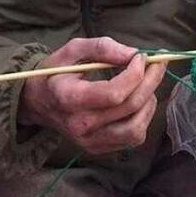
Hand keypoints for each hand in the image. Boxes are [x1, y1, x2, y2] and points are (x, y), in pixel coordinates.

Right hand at [18, 36, 166, 153]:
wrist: (38, 101)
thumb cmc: (56, 71)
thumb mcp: (73, 50)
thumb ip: (102, 47)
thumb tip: (132, 54)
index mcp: (69, 98)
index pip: (114, 93)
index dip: (135, 74)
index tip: (141, 56)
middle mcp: (80, 125)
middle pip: (129, 107)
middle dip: (150, 81)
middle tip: (157, 63)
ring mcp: (90, 141)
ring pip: (136, 128)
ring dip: (149, 101)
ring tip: (146, 83)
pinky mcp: (99, 149)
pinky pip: (132, 138)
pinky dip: (143, 117)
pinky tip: (138, 100)